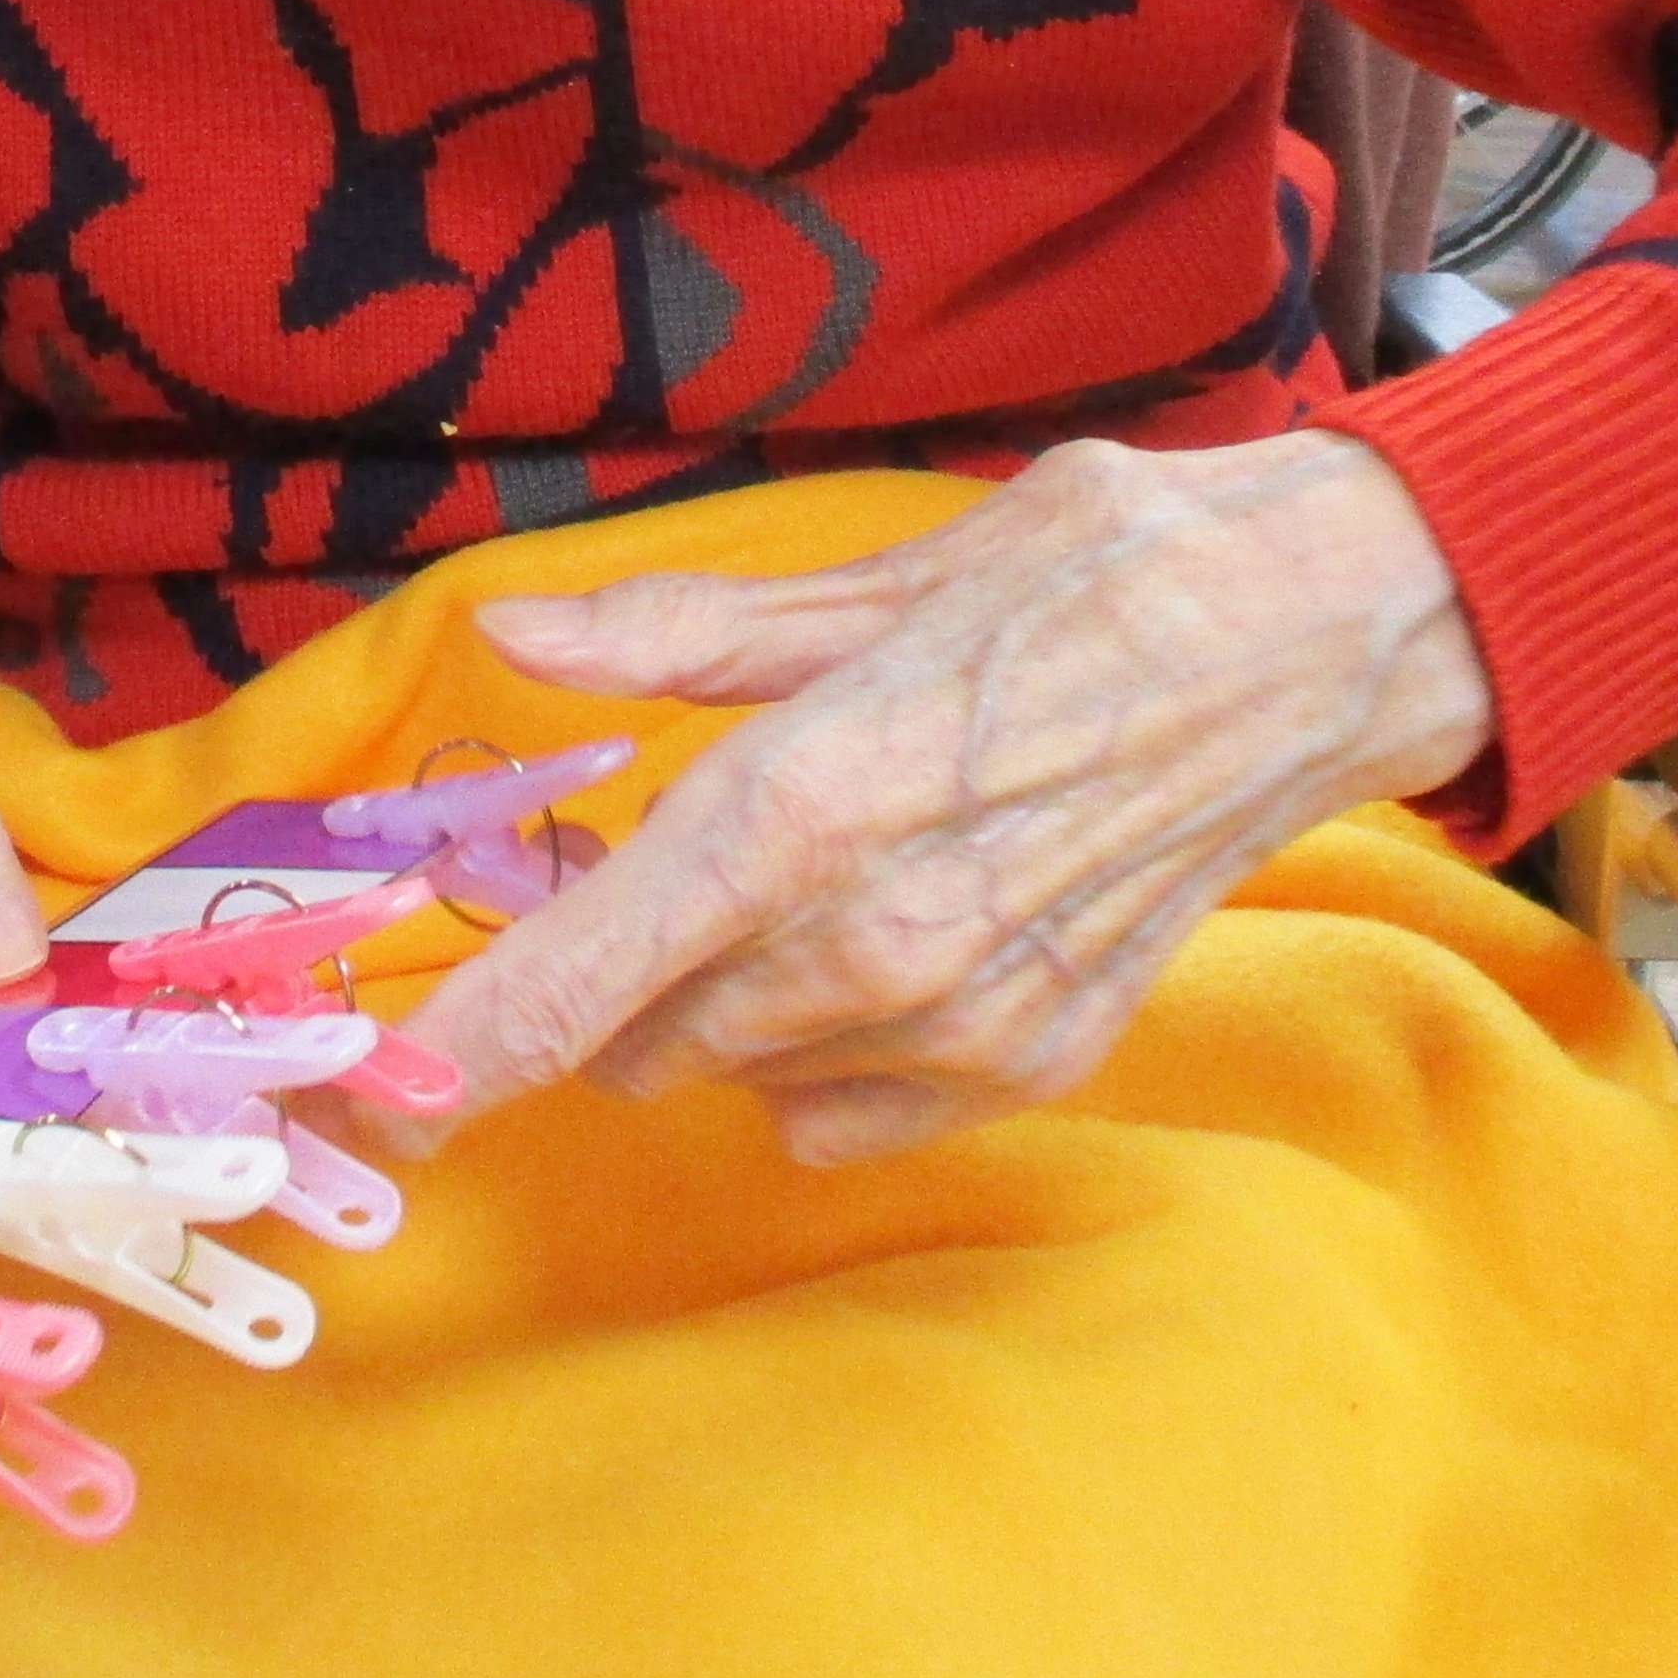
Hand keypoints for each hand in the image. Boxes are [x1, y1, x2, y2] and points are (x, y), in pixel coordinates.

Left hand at [407, 431, 1491, 1163]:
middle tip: (644, 849)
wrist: (1321, 648)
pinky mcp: (1030, 1063)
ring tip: (801, 862)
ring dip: (714, 995)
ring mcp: (961, 1020)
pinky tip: (879, 933)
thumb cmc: (1097, 575)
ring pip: (730, 1070)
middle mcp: (876, 939)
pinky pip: (841, 1108)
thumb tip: (511, 633)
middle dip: (600, 968)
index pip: (582, 974)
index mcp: (811, 800)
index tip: (357, 1106)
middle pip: (634, 1036)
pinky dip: (817, 1045)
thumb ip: (682, 631)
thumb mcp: (880, 569)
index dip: (454, 1055)